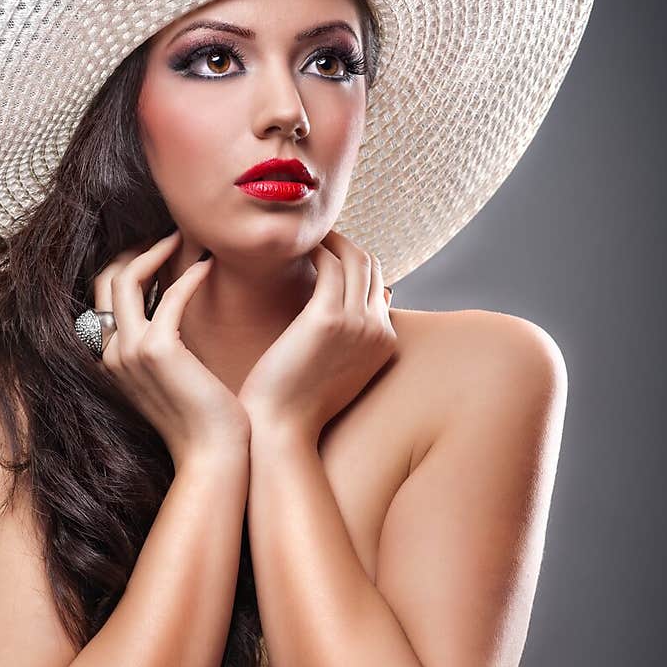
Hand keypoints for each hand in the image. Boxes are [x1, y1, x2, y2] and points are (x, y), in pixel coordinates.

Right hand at [90, 231, 250, 466]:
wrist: (211, 456)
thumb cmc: (200, 421)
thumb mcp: (170, 379)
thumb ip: (159, 347)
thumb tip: (171, 314)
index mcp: (110, 360)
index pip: (103, 297)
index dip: (126, 266)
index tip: (154, 248)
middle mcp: (111, 353)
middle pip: (106, 280)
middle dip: (133, 249)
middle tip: (166, 233)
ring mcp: (129, 352)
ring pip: (127, 279)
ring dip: (156, 251)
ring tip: (183, 237)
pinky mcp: (158, 350)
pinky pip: (169, 297)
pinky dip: (189, 276)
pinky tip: (208, 267)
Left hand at [237, 229, 395, 441]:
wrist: (281, 428)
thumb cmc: (298, 402)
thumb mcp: (335, 370)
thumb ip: (345, 340)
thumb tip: (337, 311)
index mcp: (385, 342)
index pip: (378, 284)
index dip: (354, 264)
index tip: (328, 255)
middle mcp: (378, 329)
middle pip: (371, 265)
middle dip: (346, 245)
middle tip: (317, 238)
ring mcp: (358, 323)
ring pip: (354, 258)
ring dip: (330, 242)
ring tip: (305, 239)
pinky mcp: (328, 318)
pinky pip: (329, 265)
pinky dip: (316, 251)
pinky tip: (297, 251)